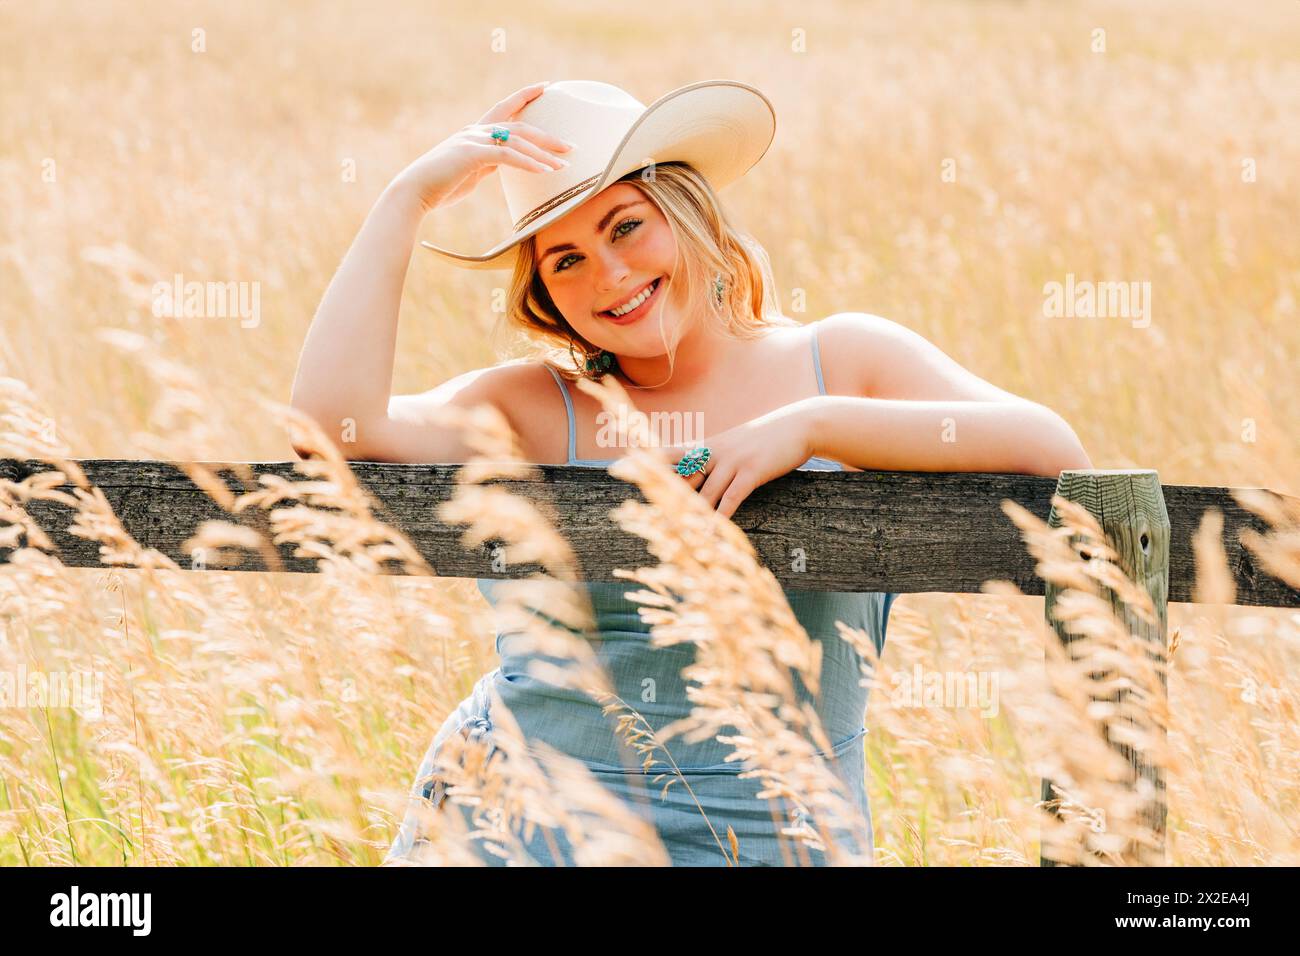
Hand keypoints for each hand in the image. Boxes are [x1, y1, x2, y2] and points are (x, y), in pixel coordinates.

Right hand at [392, 81, 574, 213]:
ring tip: (564, 165)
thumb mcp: (468, 173)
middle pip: (519, 127)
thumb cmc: (438, 187)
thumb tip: (503, 166)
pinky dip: (528, 163)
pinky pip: (507, 156)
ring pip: (517, 141)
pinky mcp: (471, 155)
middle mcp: (475, 132)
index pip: (504, 108)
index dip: (525, 96)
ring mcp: (472, 141)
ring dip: (544, 153)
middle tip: (571, 145)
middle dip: (547, 136)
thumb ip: (486, 165)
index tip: (546, 86)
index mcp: (474, 133)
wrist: (412, 192)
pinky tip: (544, 171)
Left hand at [648, 400, 820, 519]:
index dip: (644, 461)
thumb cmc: (765, 438)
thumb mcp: (735, 444)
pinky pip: (732, 497)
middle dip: (656, 490)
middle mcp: (714, 453)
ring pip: (705, 493)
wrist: (799, 425)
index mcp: (707, 446)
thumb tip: (698, 476)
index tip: (618, 466)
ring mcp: (732, 462)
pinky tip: (713, 530)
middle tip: (632, 502)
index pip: (669, 453)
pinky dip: (722, 515)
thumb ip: (714, 459)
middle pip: (679, 475)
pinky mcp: (752, 472)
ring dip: (691, 515)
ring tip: (672, 533)